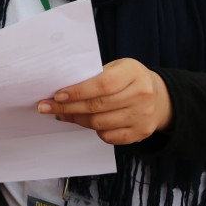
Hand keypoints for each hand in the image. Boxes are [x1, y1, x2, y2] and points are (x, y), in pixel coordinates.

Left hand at [37, 58, 172, 144]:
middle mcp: (141, 94)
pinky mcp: (140, 132)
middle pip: (97, 106)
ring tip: (63, 114)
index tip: (56, 95)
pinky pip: (108, 137)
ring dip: (76, 119)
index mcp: (133, 73)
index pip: (102, 84)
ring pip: (99, 123)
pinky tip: (86, 121)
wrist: (159, 96)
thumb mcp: (116, 68)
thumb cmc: (128, 79)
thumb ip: (94, 77)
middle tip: (46, 107)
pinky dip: (94, 130)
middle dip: (67, 108)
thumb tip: (62, 92)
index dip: (77, 91)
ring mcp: (143, 116)